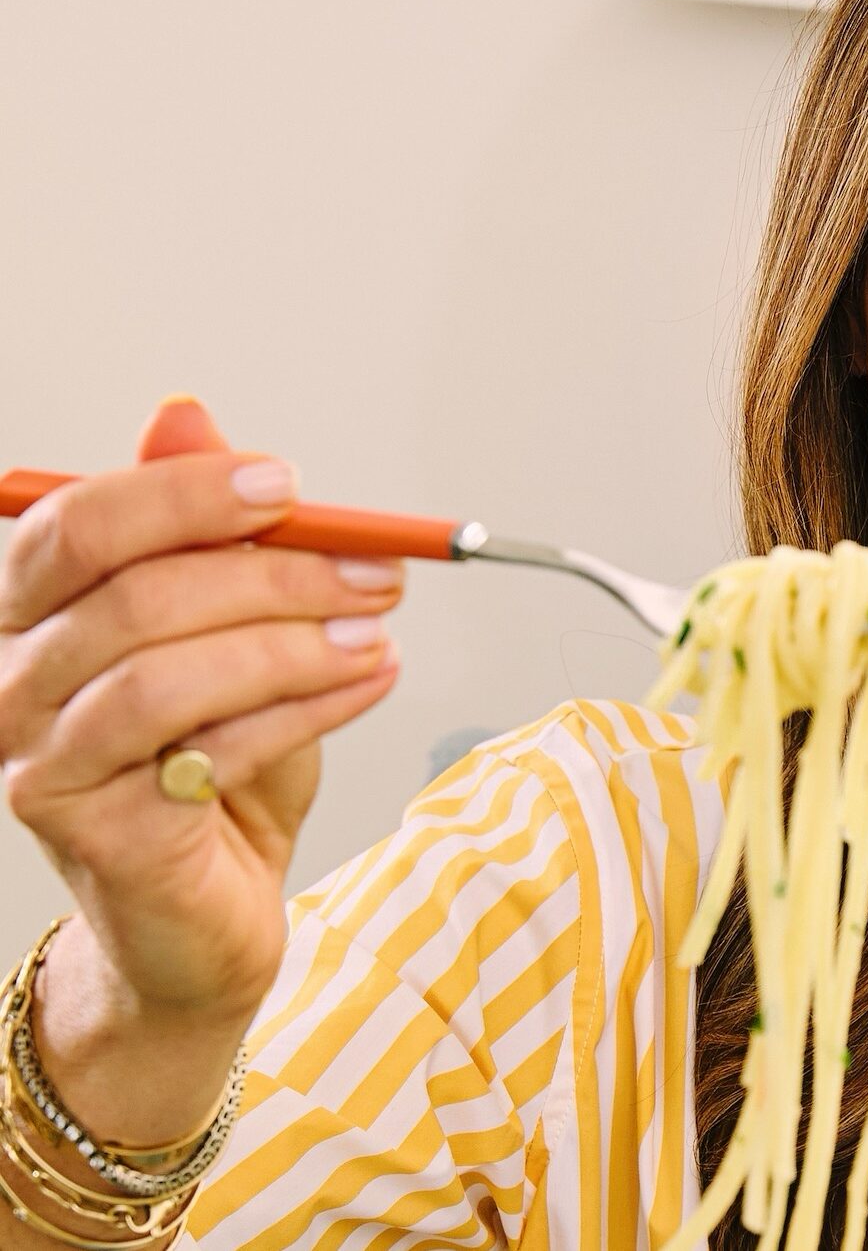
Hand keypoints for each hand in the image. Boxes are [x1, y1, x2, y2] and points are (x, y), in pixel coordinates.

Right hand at [0, 396, 403, 1021]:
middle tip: (376, 571)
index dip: (184, 494)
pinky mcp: (96, 831)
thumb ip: (205, 531)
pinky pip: (206, 750)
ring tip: (377, 633)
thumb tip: (186, 415)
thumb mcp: (223, 626)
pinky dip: (306, 708)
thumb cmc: (212, 755)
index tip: (289, 486)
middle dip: (275, 572)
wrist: (206, 906)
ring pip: (168, 675)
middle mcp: (13, 680)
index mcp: (34, 611)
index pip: (77, 525)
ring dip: (294, 644)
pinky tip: (370, 679)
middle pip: (134, 595)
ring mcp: (42, 761)